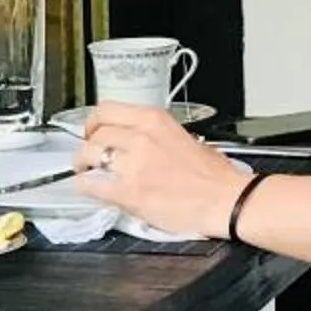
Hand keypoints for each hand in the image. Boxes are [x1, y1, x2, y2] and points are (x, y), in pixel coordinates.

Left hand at [72, 103, 243, 237]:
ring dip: (84, 164)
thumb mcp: (187, 138)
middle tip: (90, 155)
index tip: (93, 130)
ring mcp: (133, 164)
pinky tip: (91, 188)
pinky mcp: (129, 191)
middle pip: (95, 133)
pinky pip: (92, 184)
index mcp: (155, 120)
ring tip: (89, 171)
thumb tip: (138, 143)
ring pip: (89, 155)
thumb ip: (158, 137)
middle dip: (88, 145)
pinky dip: (86, 186)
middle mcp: (141, 137)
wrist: (226, 200)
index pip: (106, 110)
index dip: (94, 122)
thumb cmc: (214, 177)